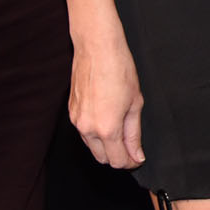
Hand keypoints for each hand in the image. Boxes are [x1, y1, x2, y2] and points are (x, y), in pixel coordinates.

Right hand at [71, 29, 145, 168]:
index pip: (118, 160)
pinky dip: (96, 133)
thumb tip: (137, 154)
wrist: (97, 47)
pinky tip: (107, 119)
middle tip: (132, 147)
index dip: (131, 162)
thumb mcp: (135, 103)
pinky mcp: (71, 112)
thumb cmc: (118, 69)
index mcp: (106, 128)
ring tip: (121, 130)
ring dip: (106, 146)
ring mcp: (77, 120)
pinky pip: (84, 132)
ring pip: (92, 147)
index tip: (138, 158)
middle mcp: (87, 128)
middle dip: (118, 157)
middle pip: (102, 158)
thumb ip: (134, 134)